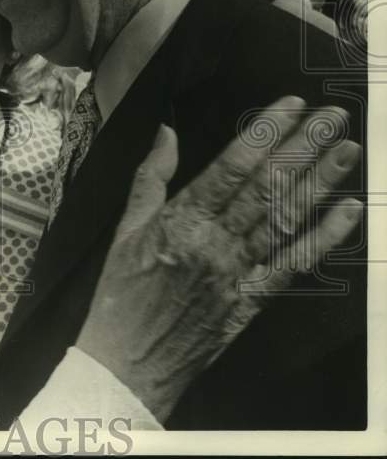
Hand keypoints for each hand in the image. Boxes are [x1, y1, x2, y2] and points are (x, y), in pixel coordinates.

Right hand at [75, 96, 362, 421]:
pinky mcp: (254, 300)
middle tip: (333, 115)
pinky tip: (346, 211)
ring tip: (347, 149)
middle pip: (266, 188)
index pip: (230, 168)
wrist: (127, 362)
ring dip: (321, 182)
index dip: (263, 134)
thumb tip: (166, 132)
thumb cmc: (120, 292)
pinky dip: (323, 237)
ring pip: (285, 220)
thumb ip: (150, 178)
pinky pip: (294, 265)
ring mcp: (238, 273)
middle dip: (303, 147)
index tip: (289, 105)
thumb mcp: (124, 229)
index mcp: (179, 221)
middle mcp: (213, 244)